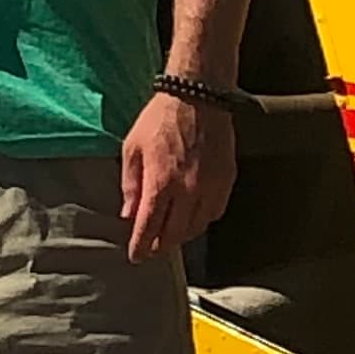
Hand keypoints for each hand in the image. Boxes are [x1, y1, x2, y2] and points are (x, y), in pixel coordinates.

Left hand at [120, 92, 232, 262]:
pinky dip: (202, 220)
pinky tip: (193, 216)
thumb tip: (128, 214)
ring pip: (197, 227)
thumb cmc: (160, 119)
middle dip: (161, 245)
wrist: (197, 96)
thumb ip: (131, 185)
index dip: (141, 247)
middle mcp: (188, 190)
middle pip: (175, 235)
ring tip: (170, 234)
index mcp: (161, 182)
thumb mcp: (132, 148)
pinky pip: (215, 212)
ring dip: (182, 235)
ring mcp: (210, 186)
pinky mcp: (226, 180)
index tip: (136, 256)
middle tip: (152, 248)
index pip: (150, 228)